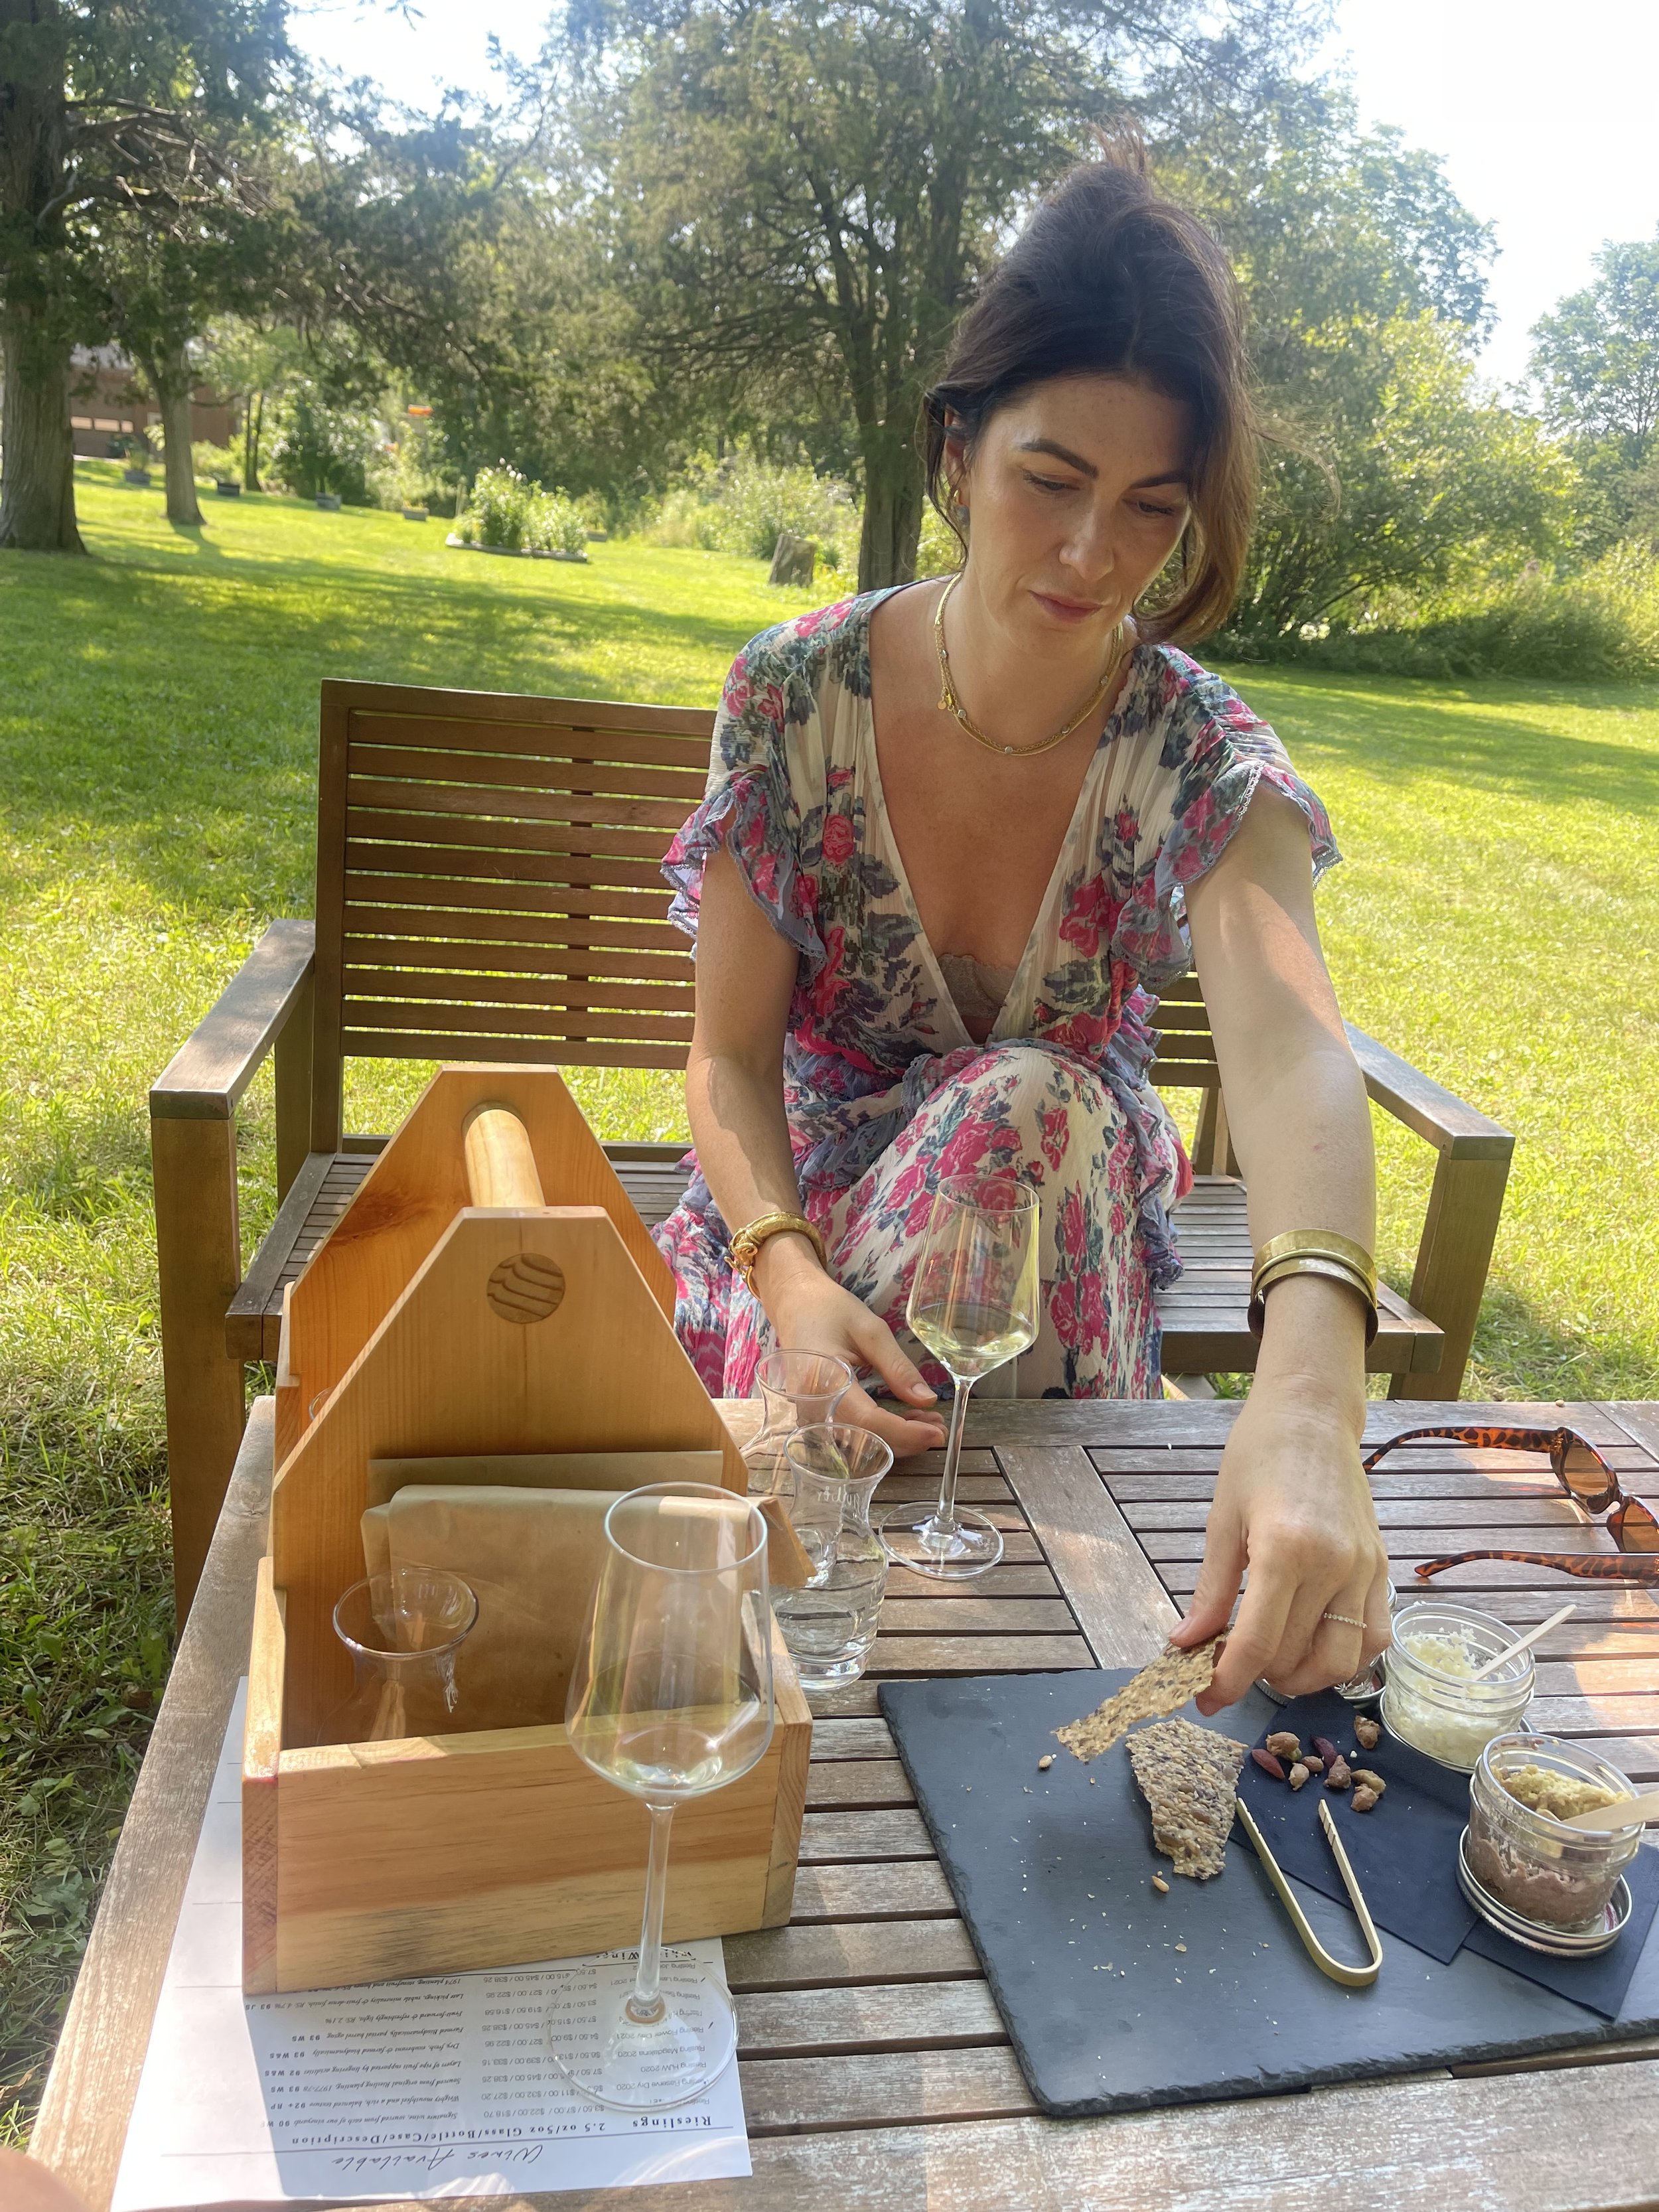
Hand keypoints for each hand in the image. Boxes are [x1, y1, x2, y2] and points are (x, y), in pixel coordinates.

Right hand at [758, 1241, 946, 1455]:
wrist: (794, 1303)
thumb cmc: (830, 1310)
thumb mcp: (871, 1331)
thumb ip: (898, 1367)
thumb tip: (928, 1400)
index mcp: (823, 1381)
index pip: (868, 1422)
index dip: (905, 1433)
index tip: (937, 1433)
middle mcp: (810, 1406)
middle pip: (863, 1440)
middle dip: (905, 1440)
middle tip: (939, 1428)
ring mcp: (809, 1414)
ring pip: (857, 1442)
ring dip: (894, 1438)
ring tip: (927, 1421)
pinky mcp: (814, 1415)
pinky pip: (849, 1433)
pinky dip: (879, 1432)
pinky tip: (904, 1419)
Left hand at [1170, 1387, 1390, 1712]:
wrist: (1311, 1413)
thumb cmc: (1257, 1455)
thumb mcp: (1222, 1519)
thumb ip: (1211, 1591)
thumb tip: (1184, 1645)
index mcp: (1285, 1550)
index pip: (1258, 1644)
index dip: (1227, 1682)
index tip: (1204, 1699)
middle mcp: (1334, 1566)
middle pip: (1298, 1658)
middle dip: (1257, 1677)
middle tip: (1229, 1666)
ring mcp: (1365, 1569)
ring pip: (1345, 1661)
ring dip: (1305, 1677)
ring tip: (1272, 1662)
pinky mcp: (1382, 1567)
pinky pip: (1374, 1636)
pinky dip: (1347, 1657)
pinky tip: (1314, 1644)